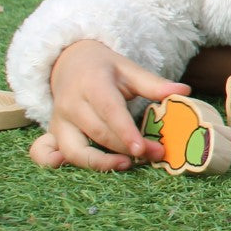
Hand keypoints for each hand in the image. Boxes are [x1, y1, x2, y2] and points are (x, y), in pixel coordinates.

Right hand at [35, 40, 188, 171]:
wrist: (70, 63)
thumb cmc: (105, 69)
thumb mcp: (128, 69)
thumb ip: (153, 84)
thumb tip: (184, 92)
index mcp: (92, 84)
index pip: (109, 111)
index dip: (125, 132)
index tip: (143, 148)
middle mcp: (71, 104)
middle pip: (98, 132)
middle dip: (125, 148)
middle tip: (155, 155)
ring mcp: (59, 120)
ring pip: (74, 149)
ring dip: (99, 162)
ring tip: (127, 165)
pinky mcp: (53, 132)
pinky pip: (46, 151)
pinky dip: (51, 162)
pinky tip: (69, 167)